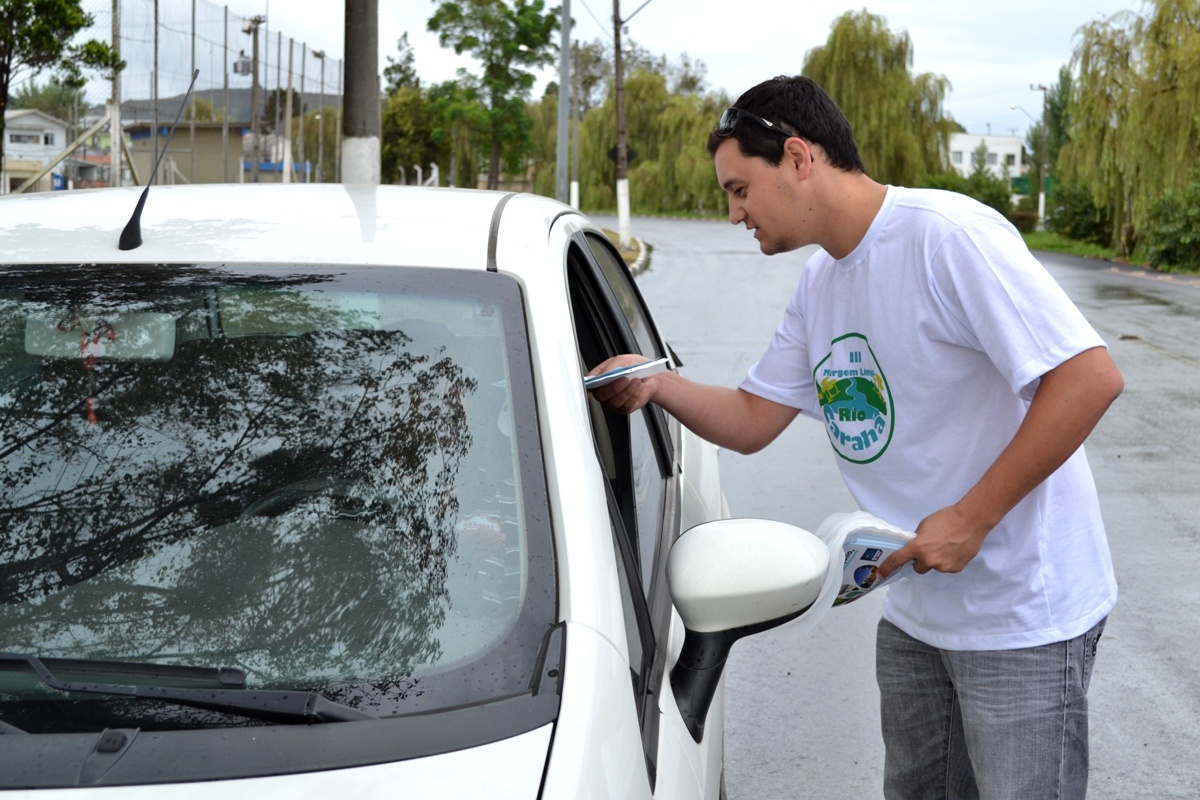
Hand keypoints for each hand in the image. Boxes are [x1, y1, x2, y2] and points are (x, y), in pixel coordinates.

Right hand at [586, 355, 662, 414]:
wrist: (651, 376)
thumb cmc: (634, 367)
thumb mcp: (623, 360)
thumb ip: (611, 366)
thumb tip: (604, 374)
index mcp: (600, 378)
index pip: (590, 383)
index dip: (590, 385)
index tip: (596, 383)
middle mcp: (604, 391)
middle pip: (600, 395)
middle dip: (613, 387)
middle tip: (624, 379)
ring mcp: (613, 402)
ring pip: (614, 402)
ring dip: (626, 391)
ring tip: (635, 381)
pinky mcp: (624, 409)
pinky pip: (626, 406)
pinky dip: (634, 396)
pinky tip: (638, 388)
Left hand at [877, 504, 991, 578]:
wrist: (971, 521)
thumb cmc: (946, 518)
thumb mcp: (924, 525)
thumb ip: (918, 538)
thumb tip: (916, 546)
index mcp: (918, 548)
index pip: (898, 560)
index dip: (887, 568)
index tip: (880, 574)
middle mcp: (929, 561)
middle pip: (918, 568)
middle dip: (920, 561)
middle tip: (928, 550)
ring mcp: (943, 567)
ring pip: (934, 567)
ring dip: (936, 560)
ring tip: (946, 547)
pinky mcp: (956, 569)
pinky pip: (947, 567)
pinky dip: (948, 561)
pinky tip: (955, 550)